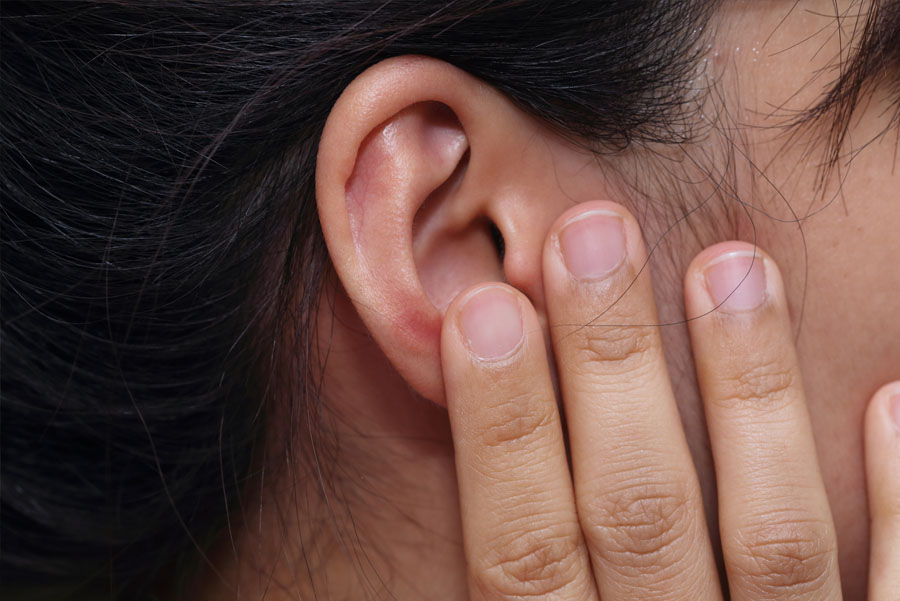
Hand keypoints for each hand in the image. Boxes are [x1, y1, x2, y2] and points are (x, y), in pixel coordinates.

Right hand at [440, 201, 899, 600]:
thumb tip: (469, 432)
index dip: (500, 426)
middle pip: (637, 511)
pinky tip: (891, 399)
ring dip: (748, 390)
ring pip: (770, 533)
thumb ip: (515, 570)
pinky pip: (894, 591)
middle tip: (591, 234)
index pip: (521, 547)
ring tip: (731, 265)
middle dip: (610, 365)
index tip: (484, 308)